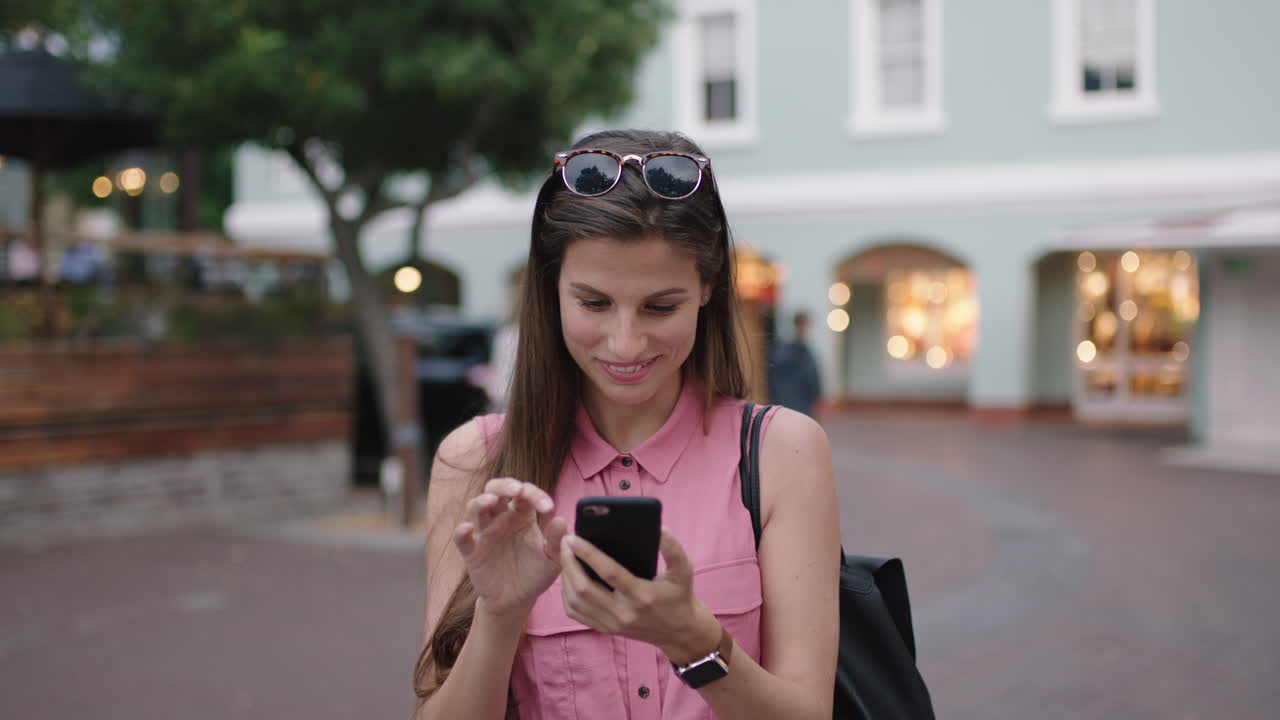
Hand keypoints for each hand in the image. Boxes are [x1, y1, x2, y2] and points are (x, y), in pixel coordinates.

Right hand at [454, 478, 566, 623]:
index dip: (536, 496)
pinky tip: (467, 528)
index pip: (526, 495)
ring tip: (491, 501)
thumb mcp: (552, 559)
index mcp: (523, 515)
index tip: (548, 508)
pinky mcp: (472, 552)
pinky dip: (462, 531)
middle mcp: (501, 519)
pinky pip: (462, 539)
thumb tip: (561, 520)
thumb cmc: (536, 573)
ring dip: (482, 501)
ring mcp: (485, 533)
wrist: (518, 600)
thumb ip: (557, 540)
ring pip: (476, 507)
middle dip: (505, 486)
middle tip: (517, 490)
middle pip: (496, 490)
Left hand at [559, 527, 721, 663]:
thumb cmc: (679, 595)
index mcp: (642, 595)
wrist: (679, 631)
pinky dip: (567, 594)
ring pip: (576, 602)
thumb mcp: (684, 570)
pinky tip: (569, 578)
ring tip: (565, 556)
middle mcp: (624, 613)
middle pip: (584, 588)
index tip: (573, 537)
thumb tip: (659, 529)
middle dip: (569, 563)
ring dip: (566, 577)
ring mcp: (612, 624)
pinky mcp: (605, 629)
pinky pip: (576, 613)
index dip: (588, 553)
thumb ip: (673, 548)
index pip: (609, 572)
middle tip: (564, 543)